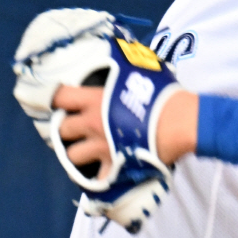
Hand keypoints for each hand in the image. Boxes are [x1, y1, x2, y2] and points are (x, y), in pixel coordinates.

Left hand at [52, 85, 198, 174]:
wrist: (179, 122)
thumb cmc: (163, 94)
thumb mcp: (140, 72)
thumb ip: (125, 72)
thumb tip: (127, 58)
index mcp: (95, 99)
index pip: (61, 97)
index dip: (58, 99)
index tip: (62, 102)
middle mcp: (92, 123)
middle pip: (62, 129)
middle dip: (66, 129)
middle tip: (77, 129)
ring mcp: (100, 147)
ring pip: (72, 156)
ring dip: (78, 154)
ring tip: (87, 153)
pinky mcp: (114, 167)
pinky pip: (98, 179)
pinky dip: (99, 178)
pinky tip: (103, 175)